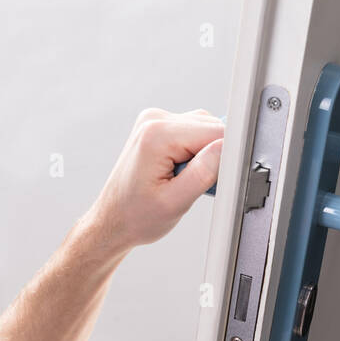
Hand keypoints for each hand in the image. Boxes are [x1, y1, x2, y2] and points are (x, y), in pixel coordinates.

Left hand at [81, 108, 224, 254]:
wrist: (112, 221)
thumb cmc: (135, 217)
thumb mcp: (176, 202)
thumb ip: (204, 172)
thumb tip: (227, 147)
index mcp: (157, 135)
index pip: (215, 131)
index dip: (224, 157)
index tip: (213, 180)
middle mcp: (154, 120)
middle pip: (211, 127)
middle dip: (212, 156)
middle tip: (193, 185)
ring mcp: (155, 121)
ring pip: (204, 129)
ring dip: (203, 155)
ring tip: (182, 179)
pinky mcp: (157, 127)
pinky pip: (192, 132)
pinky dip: (193, 153)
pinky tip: (179, 171)